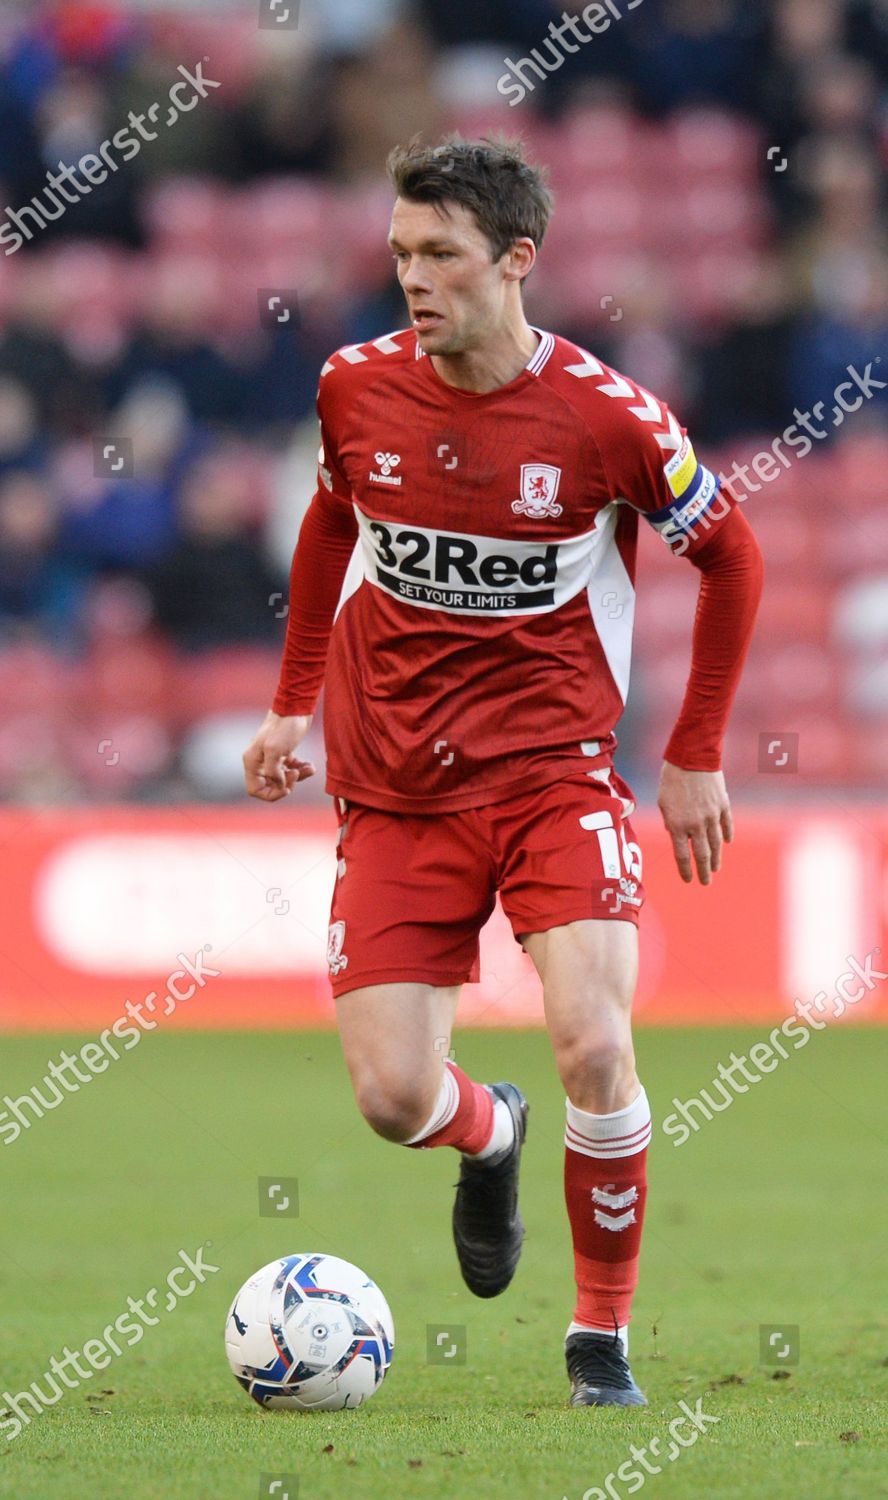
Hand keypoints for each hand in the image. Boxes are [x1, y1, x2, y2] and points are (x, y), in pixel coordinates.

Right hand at [243, 710, 314, 801]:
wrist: (297, 707)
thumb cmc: (284, 727)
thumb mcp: (275, 750)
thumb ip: (273, 772)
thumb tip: (278, 784)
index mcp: (252, 762)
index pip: (254, 790)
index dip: (271, 794)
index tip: (286, 787)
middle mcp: (259, 762)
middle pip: (270, 786)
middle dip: (286, 784)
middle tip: (297, 774)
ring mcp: (272, 758)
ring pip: (283, 778)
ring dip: (298, 777)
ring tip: (309, 768)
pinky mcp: (284, 754)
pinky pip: (291, 769)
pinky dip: (302, 770)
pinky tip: (310, 765)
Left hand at [657, 762, 732, 884]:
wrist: (692, 757)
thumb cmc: (671, 779)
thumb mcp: (663, 802)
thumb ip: (670, 822)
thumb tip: (676, 835)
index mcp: (678, 825)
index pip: (682, 855)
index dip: (686, 870)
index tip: (688, 880)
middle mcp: (696, 825)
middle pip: (702, 855)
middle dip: (703, 871)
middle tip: (705, 883)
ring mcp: (712, 816)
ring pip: (716, 843)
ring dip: (716, 858)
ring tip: (715, 868)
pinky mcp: (723, 805)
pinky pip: (726, 825)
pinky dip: (727, 835)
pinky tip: (726, 843)